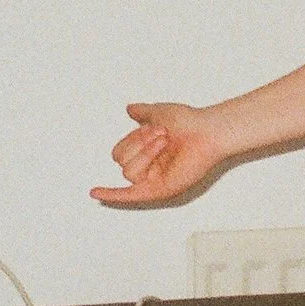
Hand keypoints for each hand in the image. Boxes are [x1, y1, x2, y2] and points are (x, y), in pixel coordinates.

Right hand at [92, 103, 226, 204]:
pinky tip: (97, 193)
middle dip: (138, 143)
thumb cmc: (191, 123)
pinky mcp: (161, 189)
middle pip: (121, 161)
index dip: (132, 138)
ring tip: (165, 144)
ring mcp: (155, 180)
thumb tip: (131, 109)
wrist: (207, 131)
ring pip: (129, 172)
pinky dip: (112, 195)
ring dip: (146, 153)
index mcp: (148, 152)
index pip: (120, 151)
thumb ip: (143, 112)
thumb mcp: (159, 113)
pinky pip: (130, 196)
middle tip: (162, 135)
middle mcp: (150, 168)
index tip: (152, 126)